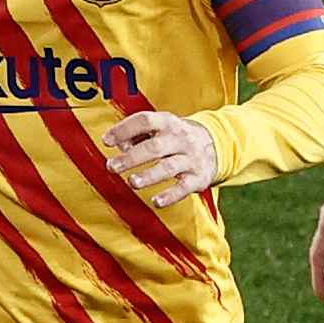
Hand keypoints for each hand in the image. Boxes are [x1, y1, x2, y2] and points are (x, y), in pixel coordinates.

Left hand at [104, 110, 219, 208]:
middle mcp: (181, 139)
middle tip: (112, 167)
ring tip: (131, 182)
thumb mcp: (161, 128)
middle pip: (154, 147)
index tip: (106, 141)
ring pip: (168, 168)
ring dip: (148, 176)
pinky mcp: (198, 178)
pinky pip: (184, 188)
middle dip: (131, 158)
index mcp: (169, 122)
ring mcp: (191, 159)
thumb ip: (138, 135)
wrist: (216, 145)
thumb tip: (120, 146)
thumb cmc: (176, 137)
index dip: (124, 130)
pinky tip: (156, 202)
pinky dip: (170, 196)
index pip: (145, 121)